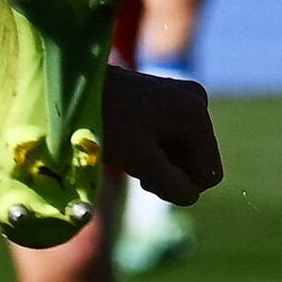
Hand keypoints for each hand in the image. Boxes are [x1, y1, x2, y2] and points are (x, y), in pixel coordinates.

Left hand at [107, 63, 221, 204]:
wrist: (72, 86)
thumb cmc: (102, 120)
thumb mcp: (136, 158)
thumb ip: (171, 183)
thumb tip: (190, 196)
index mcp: (195, 114)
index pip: (208, 174)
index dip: (179, 185)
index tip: (144, 177)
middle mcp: (196, 101)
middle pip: (197, 161)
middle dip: (168, 171)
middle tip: (132, 162)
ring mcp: (183, 97)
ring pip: (184, 152)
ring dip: (159, 161)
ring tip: (128, 150)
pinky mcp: (168, 98)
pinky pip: (173, 138)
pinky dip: (153, 147)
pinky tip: (129, 140)